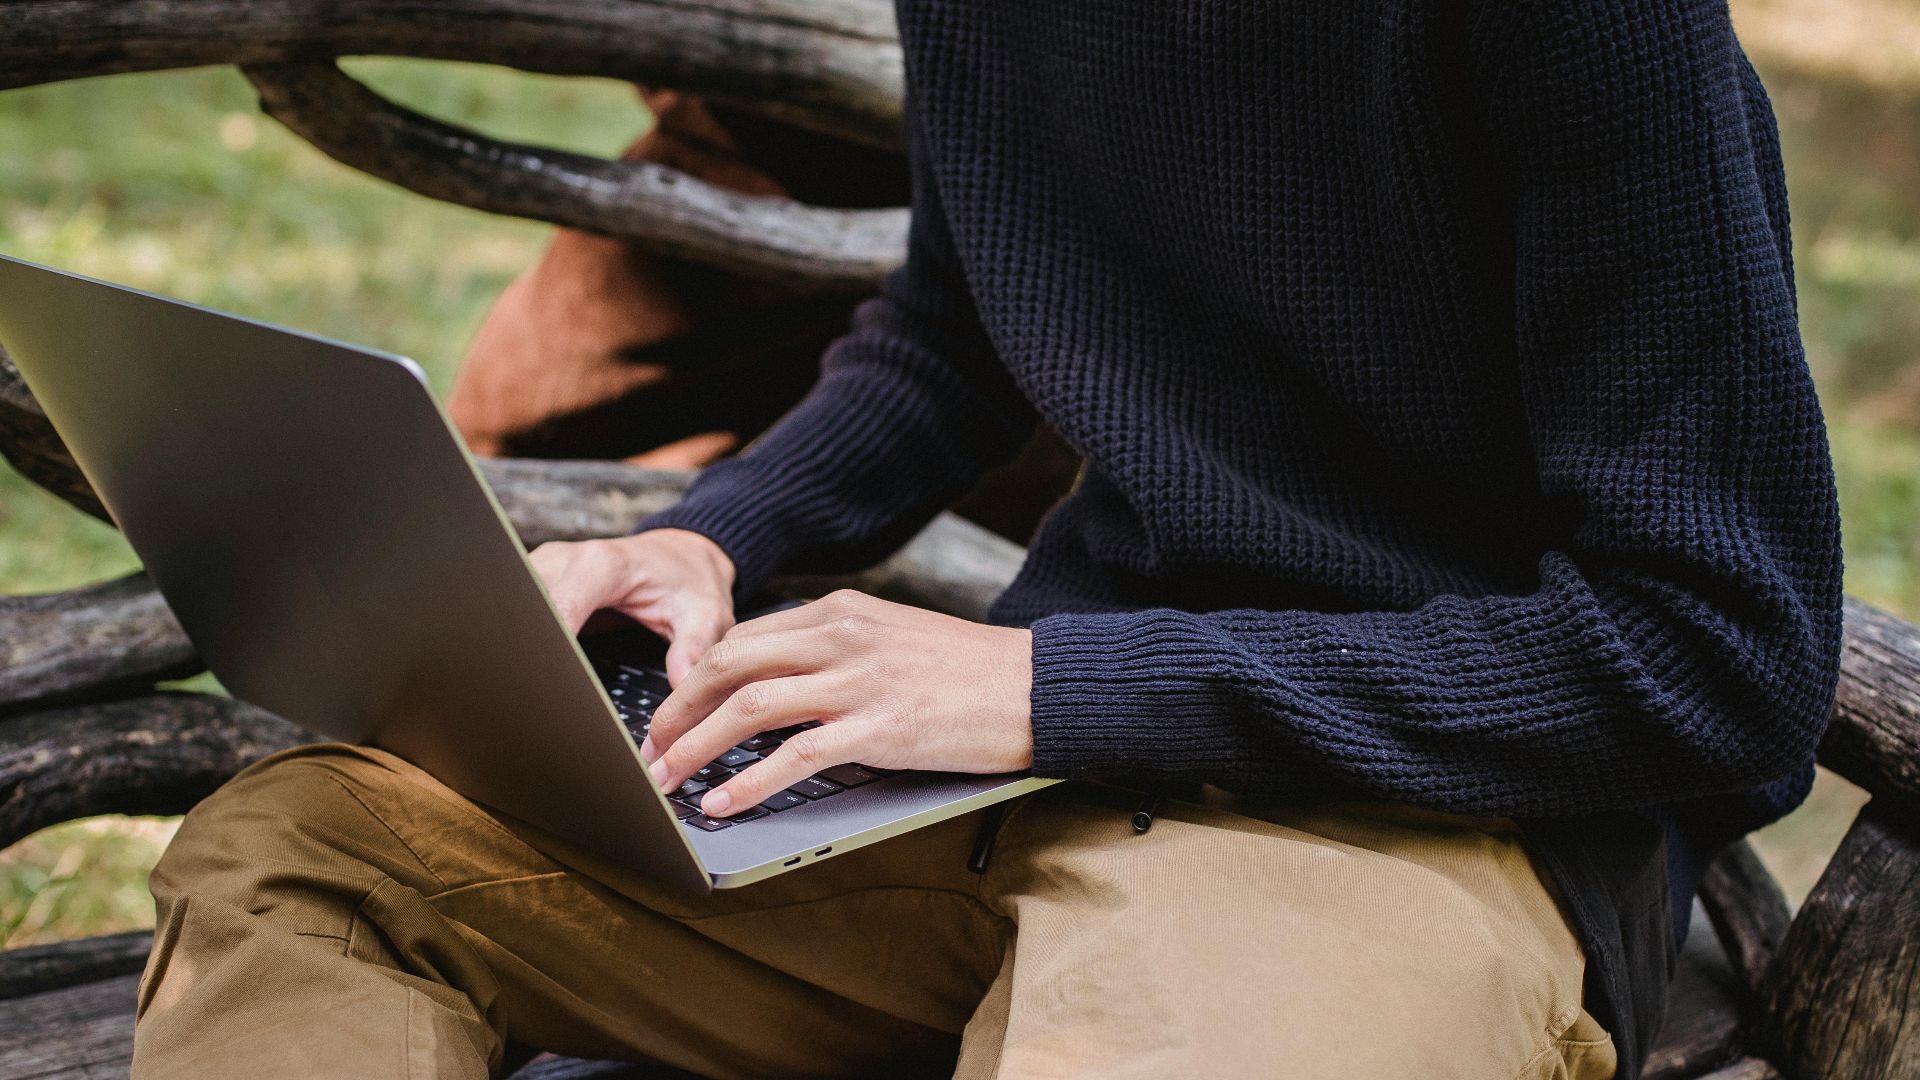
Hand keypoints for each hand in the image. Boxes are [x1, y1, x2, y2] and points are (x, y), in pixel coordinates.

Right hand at [528, 529, 735, 684]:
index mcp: (602, 565)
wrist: (679, 556)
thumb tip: (681, 685)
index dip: (548, 647)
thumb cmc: (688, 582)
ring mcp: (545, 567)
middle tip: (531, 692)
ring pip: (511, 604)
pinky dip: (521, 634)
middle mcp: (565, 559)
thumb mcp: (704, 613)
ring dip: (517, 640)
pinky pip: (516, 607)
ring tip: (526, 680)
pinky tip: (528, 664)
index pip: (556, 608)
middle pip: (524, 606)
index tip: (549, 682)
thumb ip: (694, 648)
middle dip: (525, 647)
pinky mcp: (536, 579)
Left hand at [644, 590, 1034, 816]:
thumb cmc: (968, 671)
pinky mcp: (881, 727)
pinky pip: (795, 756)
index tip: (671, 714)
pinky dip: (748, 782)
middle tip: (648, 748)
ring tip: (665, 779)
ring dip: (695, 746)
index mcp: (840, 611)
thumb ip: (835, 651)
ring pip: (749, 706)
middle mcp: (842, 636)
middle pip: (730, 664)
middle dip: (677, 710)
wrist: (1037, 686)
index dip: (694, 679)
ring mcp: (859, 680)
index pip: (742, 638)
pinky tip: (723, 803)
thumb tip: (778, 685)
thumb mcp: (892, 638)